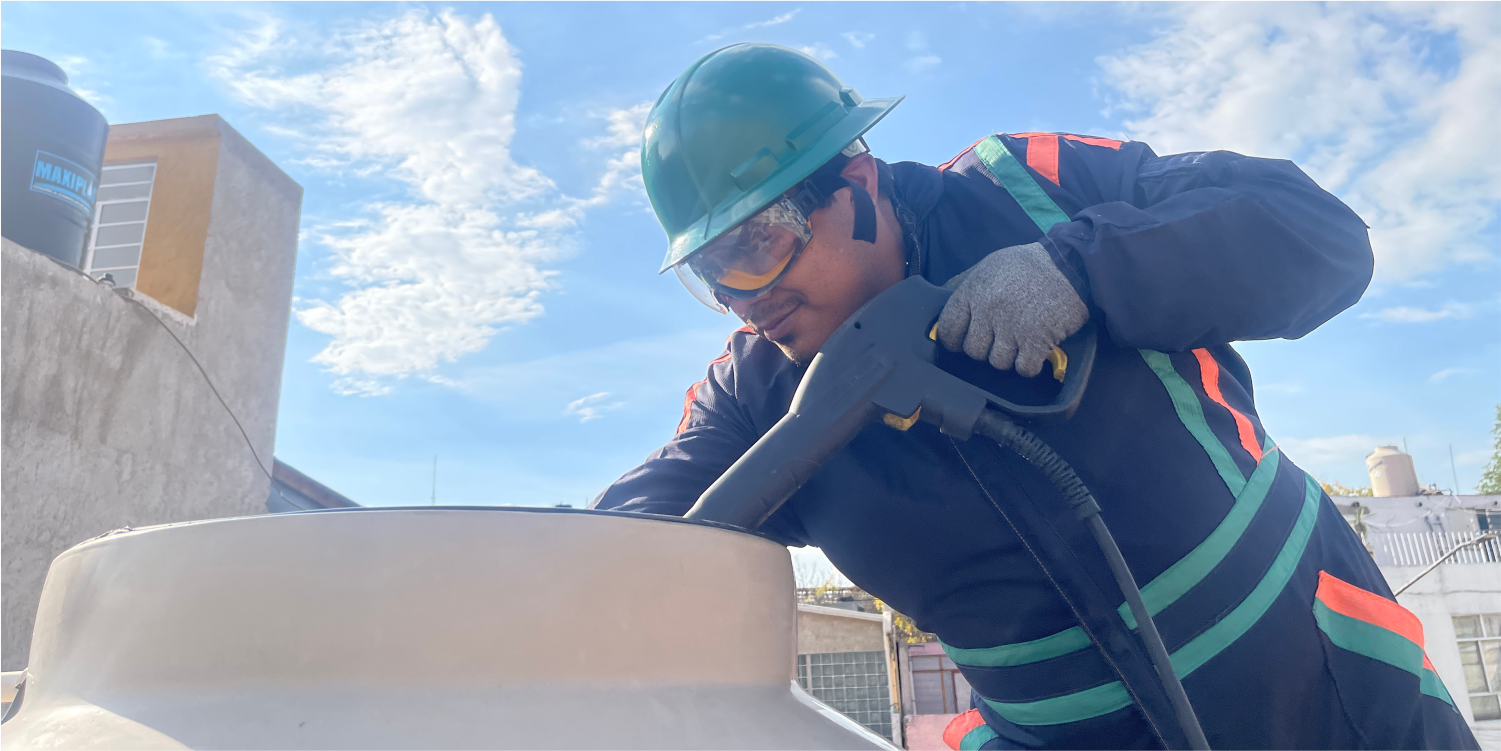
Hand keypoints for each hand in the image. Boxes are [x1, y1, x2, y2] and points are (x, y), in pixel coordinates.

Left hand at [936, 242, 1088, 376]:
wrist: (1071, 264)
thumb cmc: (1027, 265)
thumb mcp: (989, 266)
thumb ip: (966, 287)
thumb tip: (943, 308)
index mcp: (973, 290)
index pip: (948, 328)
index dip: (954, 339)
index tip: (963, 340)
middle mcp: (988, 310)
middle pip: (973, 351)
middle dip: (985, 348)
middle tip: (1000, 337)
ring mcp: (1012, 327)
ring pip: (997, 363)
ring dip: (1009, 357)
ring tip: (1019, 341)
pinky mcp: (1037, 340)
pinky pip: (1023, 368)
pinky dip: (1029, 365)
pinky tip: (1034, 351)